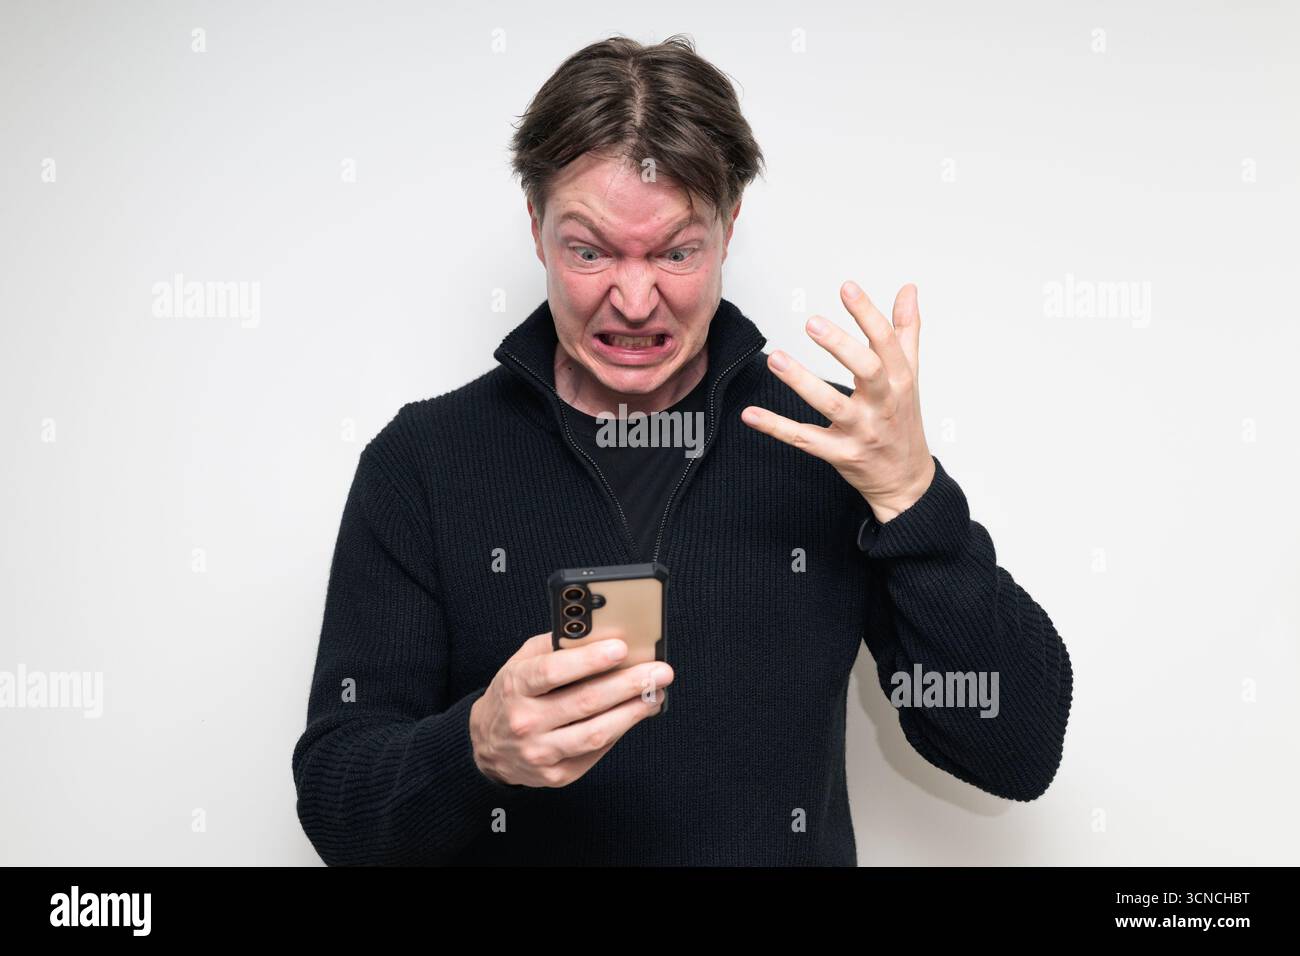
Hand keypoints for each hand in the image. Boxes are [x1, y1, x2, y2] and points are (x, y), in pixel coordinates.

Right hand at [469, 630, 672, 787]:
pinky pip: (596, 752)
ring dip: (633, 712)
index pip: (553, 671)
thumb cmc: (512, 695)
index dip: (589, 660)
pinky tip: (634, 714)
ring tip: (655, 694)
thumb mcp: (521, 662)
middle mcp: (525, 721)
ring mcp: (540, 752)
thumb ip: (555, 646)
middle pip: (584, 702)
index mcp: (515, 686)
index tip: (621, 648)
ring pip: (596, 733)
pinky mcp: (556, 775)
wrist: (487, 745)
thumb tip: (601, 634)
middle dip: (629, 684)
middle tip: (659, 671)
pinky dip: (619, 731)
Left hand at [741, 281, 935, 522]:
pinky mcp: (841, 454)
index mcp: (900, 380)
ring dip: (802, 382)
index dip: (868, 313)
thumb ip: (906, 331)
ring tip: (775, 358)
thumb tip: (908, 289)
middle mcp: (883, 404)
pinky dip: (777, 427)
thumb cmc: (903, 421)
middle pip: (867, 370)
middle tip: (812, 322)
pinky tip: (751, 414)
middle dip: (841, 346)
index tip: (847, 287)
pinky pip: (804, 439)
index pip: (886, 342)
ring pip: (831, 405)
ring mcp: (862, 431)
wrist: (905, 480)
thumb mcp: (910, 375)